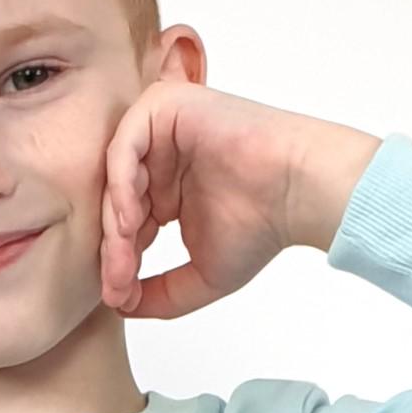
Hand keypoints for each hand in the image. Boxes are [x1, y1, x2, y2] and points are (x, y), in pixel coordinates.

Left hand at [97, 88, 381, 319]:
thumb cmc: (262, 228)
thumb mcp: (201, 275)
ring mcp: (161, 130)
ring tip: (125, 256)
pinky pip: (125, 144)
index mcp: (165, 189)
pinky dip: (121, 184)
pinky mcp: (166, 106)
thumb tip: (120, 306)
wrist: (297, 191)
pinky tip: (130, 220)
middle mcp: (160, 158)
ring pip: (115, 174)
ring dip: (115, 219)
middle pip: (116, 199)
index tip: (119, 295)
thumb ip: (161, 294)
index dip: (119, 261)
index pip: (125, 223)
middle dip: (114, 246)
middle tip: (118, 282)